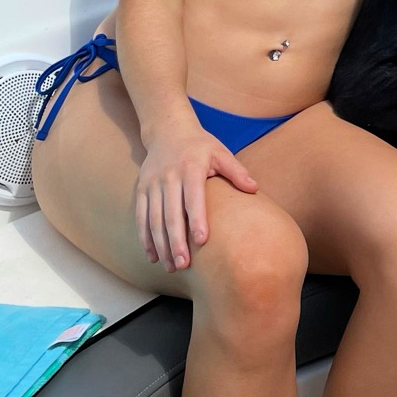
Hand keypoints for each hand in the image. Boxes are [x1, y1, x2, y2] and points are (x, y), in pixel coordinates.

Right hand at [134, 121, 258, 270]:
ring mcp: (152, 184)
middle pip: (170, 213)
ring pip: (154, 219)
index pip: (193, 197)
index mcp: (190, 167)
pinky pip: (141, 217)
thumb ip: (236, 171)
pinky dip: (145, 238)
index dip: (197, 218)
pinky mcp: (141, 189)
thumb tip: (254, 189)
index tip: (202, 240)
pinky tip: (153, 256)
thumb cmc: (201, 146)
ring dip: (161, 244)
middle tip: (184, 264)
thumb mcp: (221, 152)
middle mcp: (168, 176)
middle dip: (176, 240)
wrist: (168, 130)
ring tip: (172, 266)